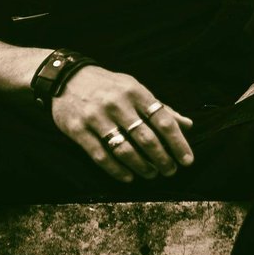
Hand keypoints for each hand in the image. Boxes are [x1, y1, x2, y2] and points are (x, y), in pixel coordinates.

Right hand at [50, 67, 194, 182]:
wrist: (65, 77)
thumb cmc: (107, 86)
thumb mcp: (134, 88)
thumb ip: (160, 107)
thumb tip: (188, 125)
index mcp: (135, 91)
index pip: (163, 120)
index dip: (178, 143)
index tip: (187, 160)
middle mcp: (116, 103)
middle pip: (146, 138)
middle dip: (162, 159)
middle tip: (170, 171)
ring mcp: (96, 117)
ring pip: (124, 150)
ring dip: (142, 167)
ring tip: (151, 174)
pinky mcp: (78, 130)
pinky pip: (101, 156)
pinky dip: (117, 170)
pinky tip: (128, 177)